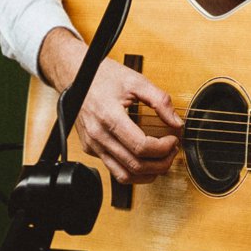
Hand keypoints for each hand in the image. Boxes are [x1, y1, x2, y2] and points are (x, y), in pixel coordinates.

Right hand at [39, 28, 181, 184]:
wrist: (74, 74)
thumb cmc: (103, 75)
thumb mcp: (136, 81)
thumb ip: (160, 100)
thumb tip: (177, 122)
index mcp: (109, 116)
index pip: (141, 147)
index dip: (163, 148)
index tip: (173, 140)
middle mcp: (98, 135)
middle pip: (135, 165)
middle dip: (160, 164)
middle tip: (172, 151)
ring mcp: (92, 144)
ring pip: (123, 175)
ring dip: (147, 174)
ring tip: (160, 161)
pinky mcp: (90, 148)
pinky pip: (113, 168)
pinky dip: (132, 170)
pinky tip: (143, 158)